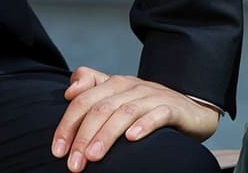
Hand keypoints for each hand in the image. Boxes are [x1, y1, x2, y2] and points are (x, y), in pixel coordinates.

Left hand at [51, 66, 218, 171]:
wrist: (190, 108)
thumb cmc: (145, 106)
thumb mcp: (117, 96)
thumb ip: (91, 88)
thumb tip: (69, 91)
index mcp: (113, 84)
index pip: (83, 100)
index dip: (68, 124)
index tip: (57, 151)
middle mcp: (131, 86)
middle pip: (101, 108)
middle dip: (83, 136)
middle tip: (74, 164)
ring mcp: (151, 96)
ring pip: (124, 112)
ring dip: (107, 135)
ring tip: (93, 157)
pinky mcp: (171, 107)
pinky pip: (156, 115)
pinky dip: (144, 125)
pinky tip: (132, 139)